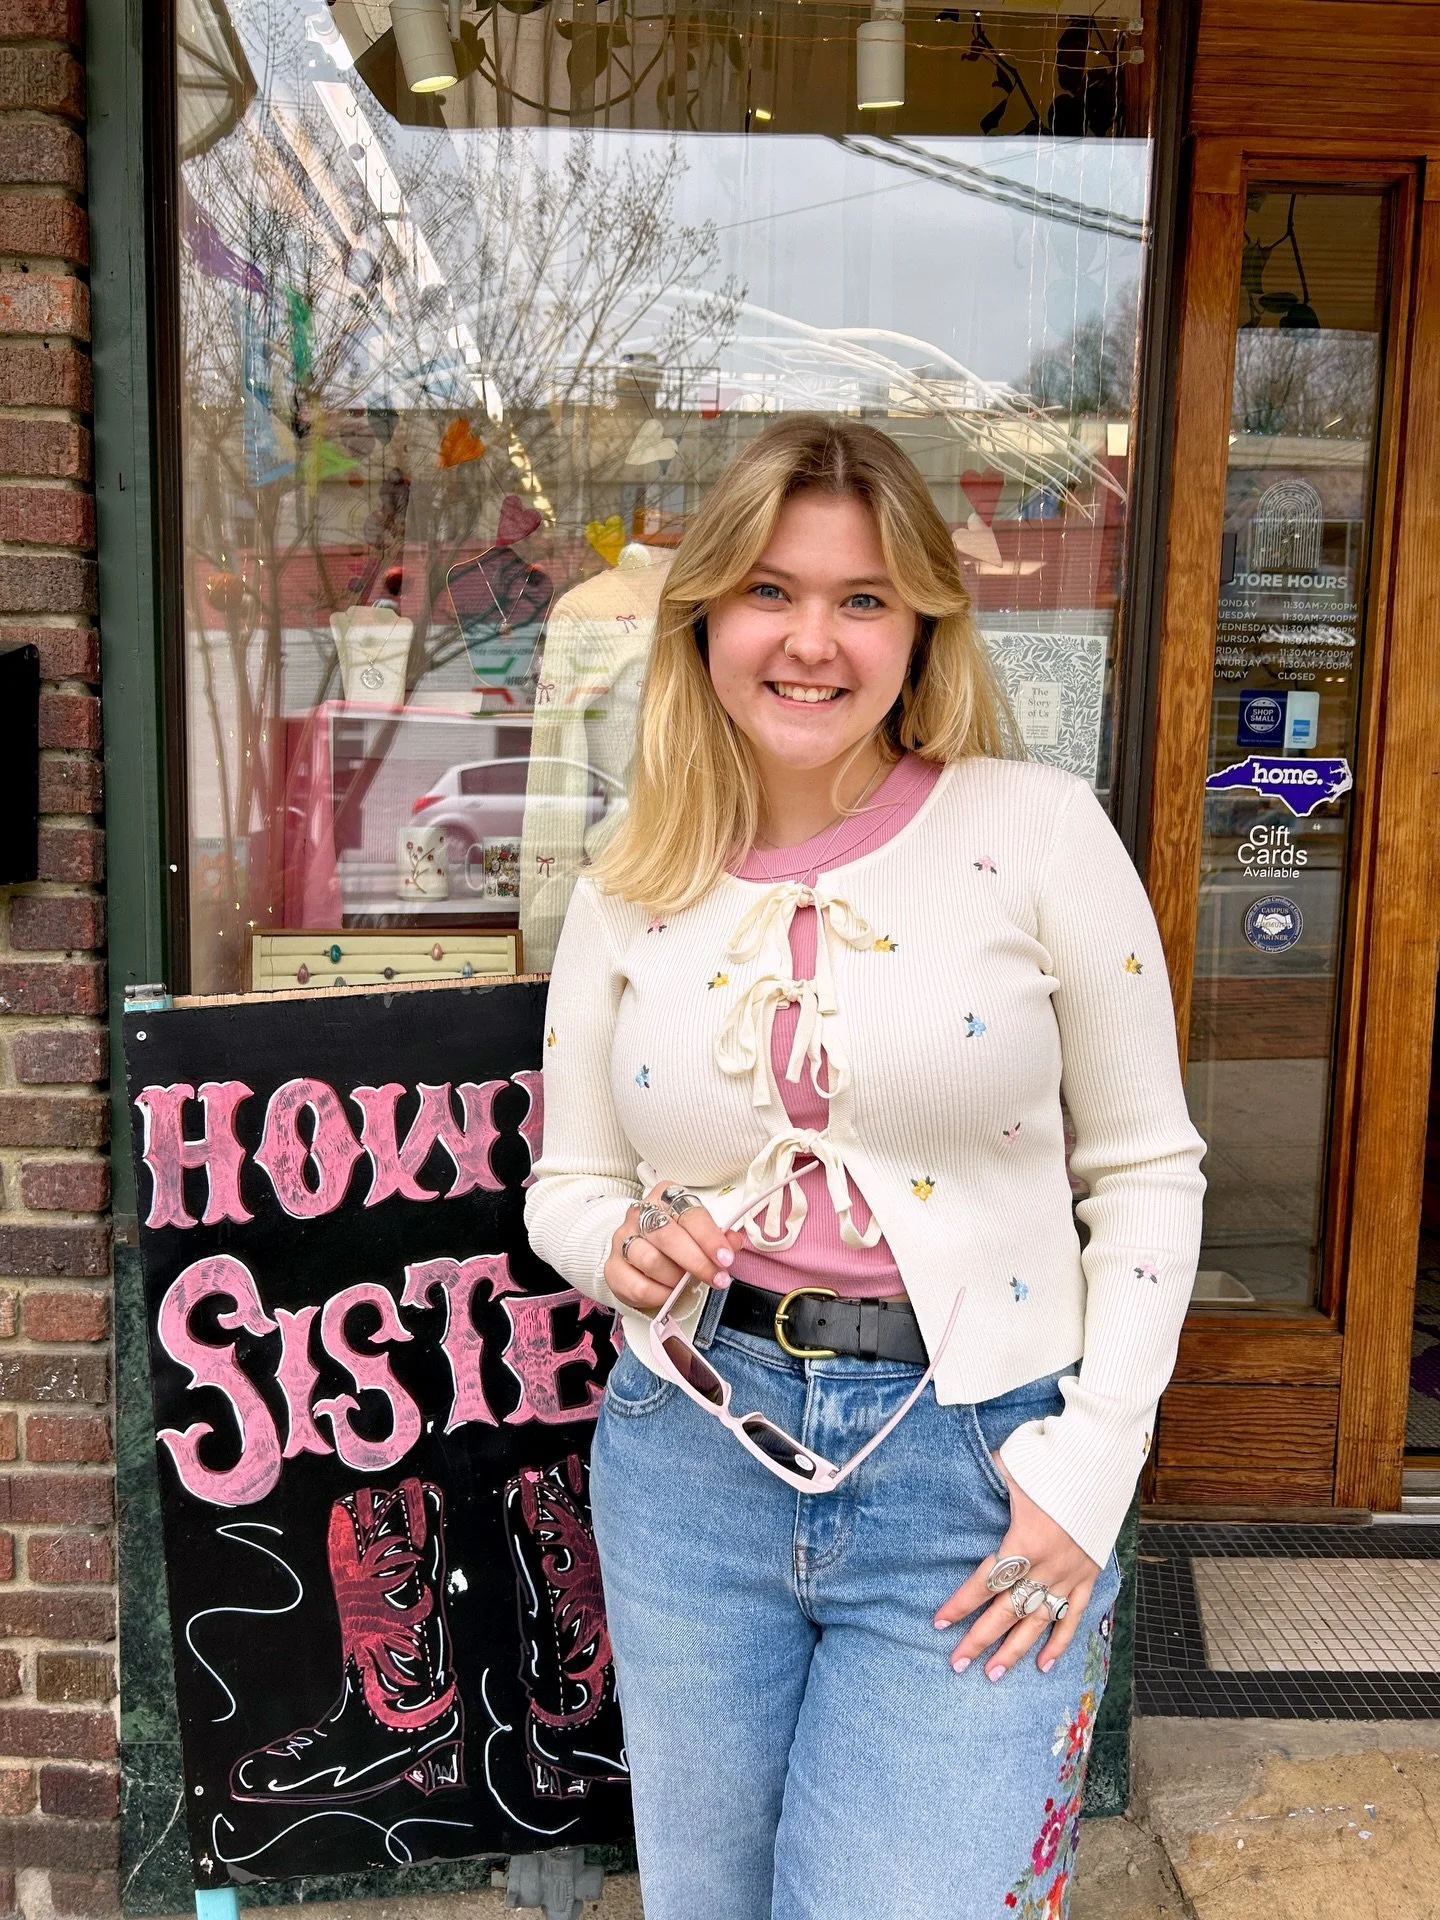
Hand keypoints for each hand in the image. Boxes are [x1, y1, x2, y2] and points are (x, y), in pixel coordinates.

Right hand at [604, 1182, 743, 1313]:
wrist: (637, 1254)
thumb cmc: (674, 1241)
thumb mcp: (698, 1234)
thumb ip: (717, 1238)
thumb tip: (733, 1243)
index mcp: (665, 1197)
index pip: (690, 1215)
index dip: (710, 1238)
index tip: (725, 1258)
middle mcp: (640, 1213)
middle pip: (668, 1236)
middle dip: (697, 1261)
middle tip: (716, 1278)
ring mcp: (623, 1239)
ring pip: (651, 1260)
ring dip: (676, 1279)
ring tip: (686, 1285)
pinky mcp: (612, 1267)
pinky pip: (636, 1286)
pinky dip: (658, 1294)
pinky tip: (668, 1294)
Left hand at [933, 1454, 1099, 1678]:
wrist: (1102, 1459)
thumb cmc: (1051, 1459)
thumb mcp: (1010, 1466)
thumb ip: (985, 1478)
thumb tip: (957, 1474)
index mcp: (1025, 1541)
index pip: (986, 1581)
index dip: (961, 1603)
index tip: (939, 1622)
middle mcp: (1048, 1565)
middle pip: (1007, 1611)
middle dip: (979, 1639)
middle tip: (957, 1664)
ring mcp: (1071, 1573)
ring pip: (1038, 1621)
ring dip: (1014, 1650)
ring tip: (992, 1675)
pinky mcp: (1089, 1574)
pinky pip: (1073, 1614)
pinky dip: (1060, 1641)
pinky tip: (1044, 1665)